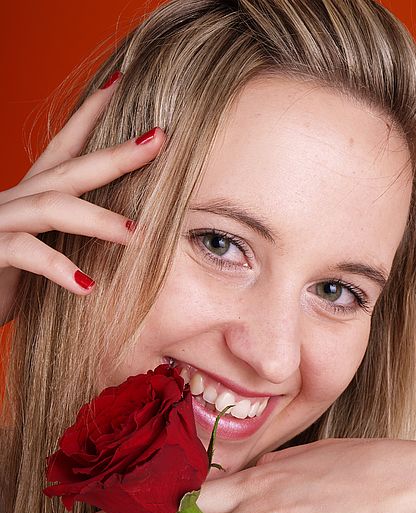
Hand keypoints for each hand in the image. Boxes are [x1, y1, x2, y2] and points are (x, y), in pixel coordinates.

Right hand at [0, 74, 164, 325]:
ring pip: (52, 207)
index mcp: (33, 194)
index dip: (90, 113)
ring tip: (139, 236)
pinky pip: (24, 252)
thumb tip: (127, 229)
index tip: (121, 84)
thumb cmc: (7, 273)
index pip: (65, 146)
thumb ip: (74, 233)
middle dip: (116, 154)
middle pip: (71, 168)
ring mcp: (2, 221)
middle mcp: (17, 200)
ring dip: (98, 220)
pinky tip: (87, 285)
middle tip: (159, 139)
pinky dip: (57, 267)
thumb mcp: (45, 246)